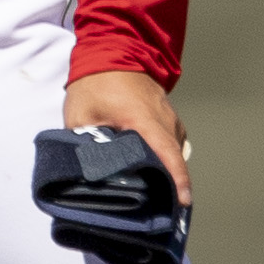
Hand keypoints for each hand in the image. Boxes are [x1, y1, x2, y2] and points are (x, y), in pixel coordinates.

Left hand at [64, 69, 189, 205]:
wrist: (112, 50)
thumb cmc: (94, 82)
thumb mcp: (80, 115)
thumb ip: (84, 143)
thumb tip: (84, 171)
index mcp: (142, 118)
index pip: (166, 153)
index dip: (176, 179)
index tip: (182, 202)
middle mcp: (163, 119)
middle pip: (173, 159)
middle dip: (171, 186)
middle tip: (162, 212)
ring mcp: (170, 118)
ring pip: (173, 152)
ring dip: (166, 172)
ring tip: (156, 197)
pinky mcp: (168, 118)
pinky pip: (171, 144)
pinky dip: (165, 159)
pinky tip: (153, 173)